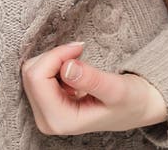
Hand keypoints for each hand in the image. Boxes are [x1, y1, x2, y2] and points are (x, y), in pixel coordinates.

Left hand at [21, 42, 166, 134]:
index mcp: (61, 120)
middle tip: (79, 51)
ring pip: (32, 71)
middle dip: (55, 56)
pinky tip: (73, 70)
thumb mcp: (116, 89)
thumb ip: (91, 79)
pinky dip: (54, 63)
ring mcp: (45, 113)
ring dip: (55, 58)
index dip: (56, 55)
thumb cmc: (130, 101)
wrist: (136, 107)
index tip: (80, 47)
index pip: (38, 78)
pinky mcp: (47, 104)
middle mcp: (48, 120)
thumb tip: (66, 66)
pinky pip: (38, 73)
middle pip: (31, 74)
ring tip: (79, 62)